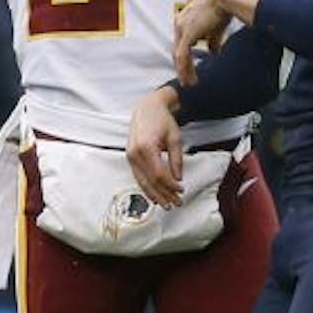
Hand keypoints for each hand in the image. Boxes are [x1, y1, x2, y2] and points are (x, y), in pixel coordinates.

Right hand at [127, 87, 184, 206]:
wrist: (147, 108)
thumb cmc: (162, 120)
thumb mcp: (175, 138)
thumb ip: (176, 159)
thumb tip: (178, 178)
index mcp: (146, 147)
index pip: (159, 174)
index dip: (171, 185)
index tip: (181, 190)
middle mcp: (135, 153)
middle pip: (150, 181)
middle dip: (164, 194)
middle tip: (176, 203)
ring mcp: (130, 156)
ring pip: (142, 182)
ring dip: (155, 195)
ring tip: (166, 205)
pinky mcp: (130, 157)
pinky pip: (138, 176)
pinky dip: (147, 187)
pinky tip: (154, 195)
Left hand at [172, 0, 261, 83]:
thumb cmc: (223, 6)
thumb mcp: (216, 26)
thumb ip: (212, 40)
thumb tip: (214, 52)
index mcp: (185, 19)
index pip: (182, 42)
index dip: (186, 57)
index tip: (191, 68)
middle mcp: (180, 23)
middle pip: (178, 49)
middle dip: (182, 66)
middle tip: (187, 81)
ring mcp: (182, 28)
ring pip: (179, 55)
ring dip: (183, 71)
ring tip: (188, 84)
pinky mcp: (187, 34)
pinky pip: (183, 56)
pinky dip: (185, 68)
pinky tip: (190, 78)